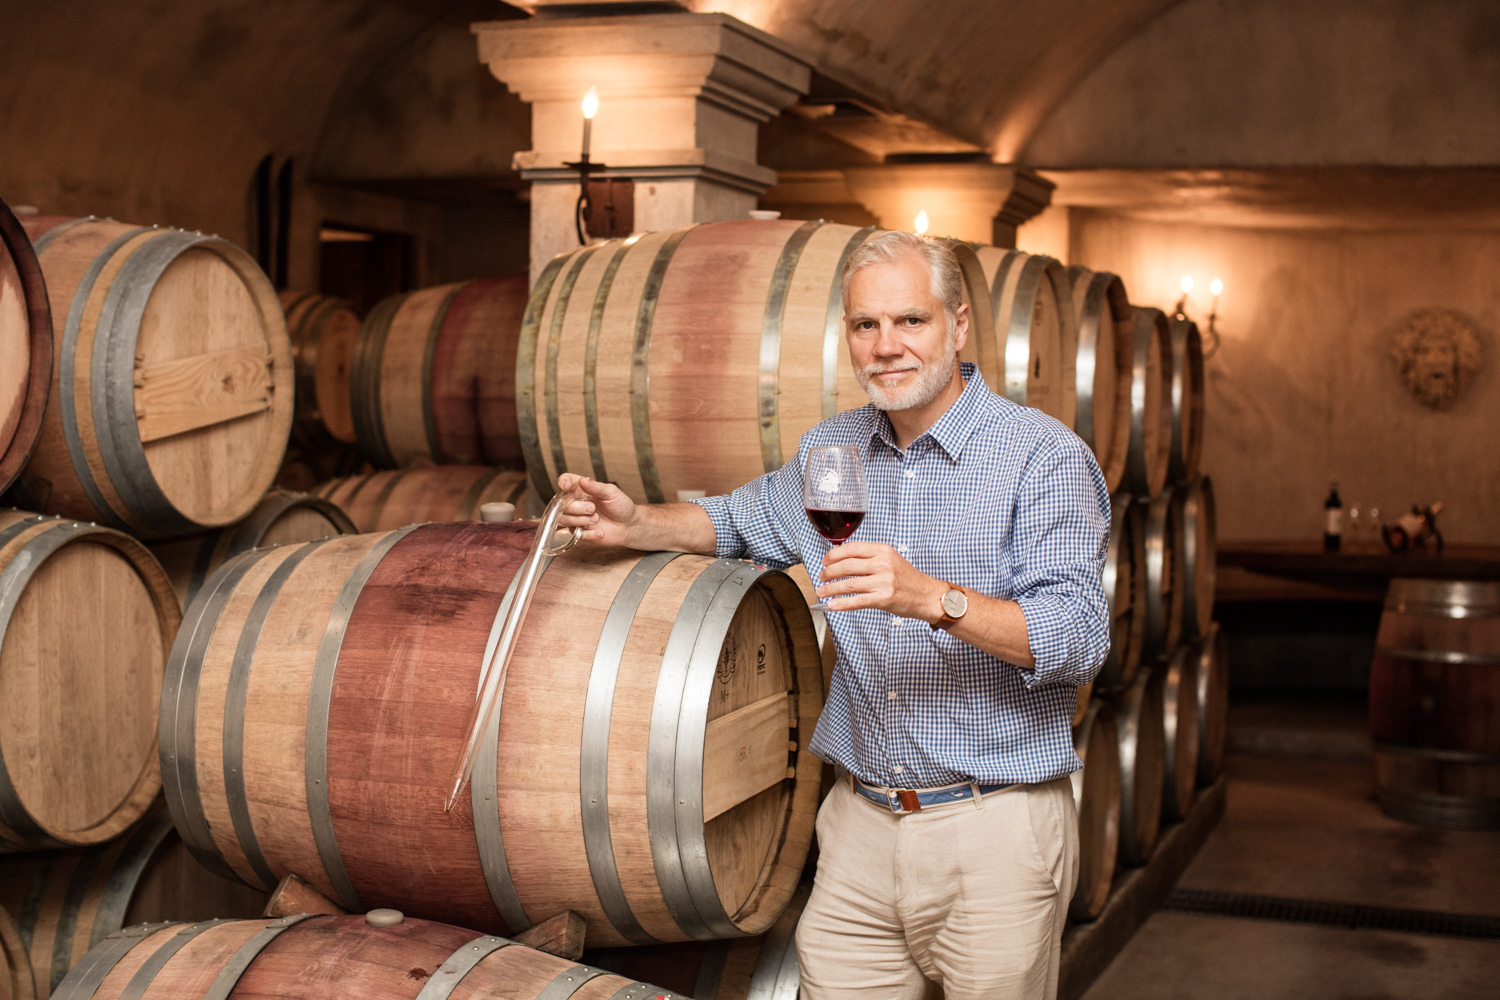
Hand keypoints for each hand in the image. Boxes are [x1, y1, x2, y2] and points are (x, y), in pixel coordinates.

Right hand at [556, 474, 636, 545]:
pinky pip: (575, 534)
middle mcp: (576, 502)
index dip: (563, 482)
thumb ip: (596, 487)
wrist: (629, 525)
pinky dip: (588, 534)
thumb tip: (582, 480)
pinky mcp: (581, 532)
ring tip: (596, 519)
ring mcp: (577, 518)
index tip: (567, 486)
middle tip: (592, 508)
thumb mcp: (611, 493)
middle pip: (562, 504)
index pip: (566, 481)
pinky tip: (600, 532)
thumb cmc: (621, 506)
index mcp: (582, 489)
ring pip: (564, 519)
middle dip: (576, 507)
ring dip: (580, 520)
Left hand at [816, 542, 947, 621]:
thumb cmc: (907, 579)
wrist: (927, 595)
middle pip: (846, 565)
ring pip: (848, 583)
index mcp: (882, 550)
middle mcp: (883, 563)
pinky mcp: (884, 598)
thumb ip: (869, 558)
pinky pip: (857, 601)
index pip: (851, 549)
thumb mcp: (890, 559)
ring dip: (830, 589)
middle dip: (829, 572)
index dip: (833, 555)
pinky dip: (841, 603)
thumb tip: (841, 562)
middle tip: (822, 578)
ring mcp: (884, 581)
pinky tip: (832, 605)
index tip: (825, 561)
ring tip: (822, 592)